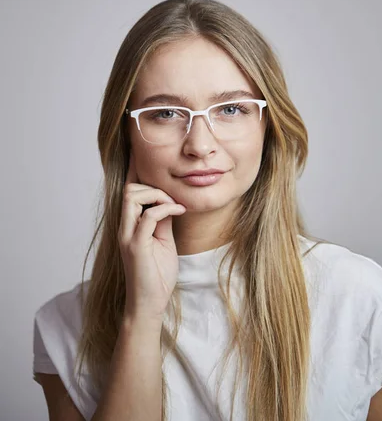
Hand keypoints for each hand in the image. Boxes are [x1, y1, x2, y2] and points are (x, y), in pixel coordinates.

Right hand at [118, 150, 185, 322]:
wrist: (150, 303)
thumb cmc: (157, 274)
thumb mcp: (163, 240)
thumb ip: (162, 220)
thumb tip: (169, 201)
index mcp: (129, 225)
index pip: (128, 192)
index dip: (135, 172)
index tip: (143, 157)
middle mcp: (124, 228)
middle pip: (128, 189)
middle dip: (152, 186)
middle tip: (172, 198)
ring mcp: (128, 236)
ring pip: (132, 198)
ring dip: (157, 195)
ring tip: (174, 205)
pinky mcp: (136, 246)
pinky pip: (148, 217)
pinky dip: (165, 209)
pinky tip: (179, 211)